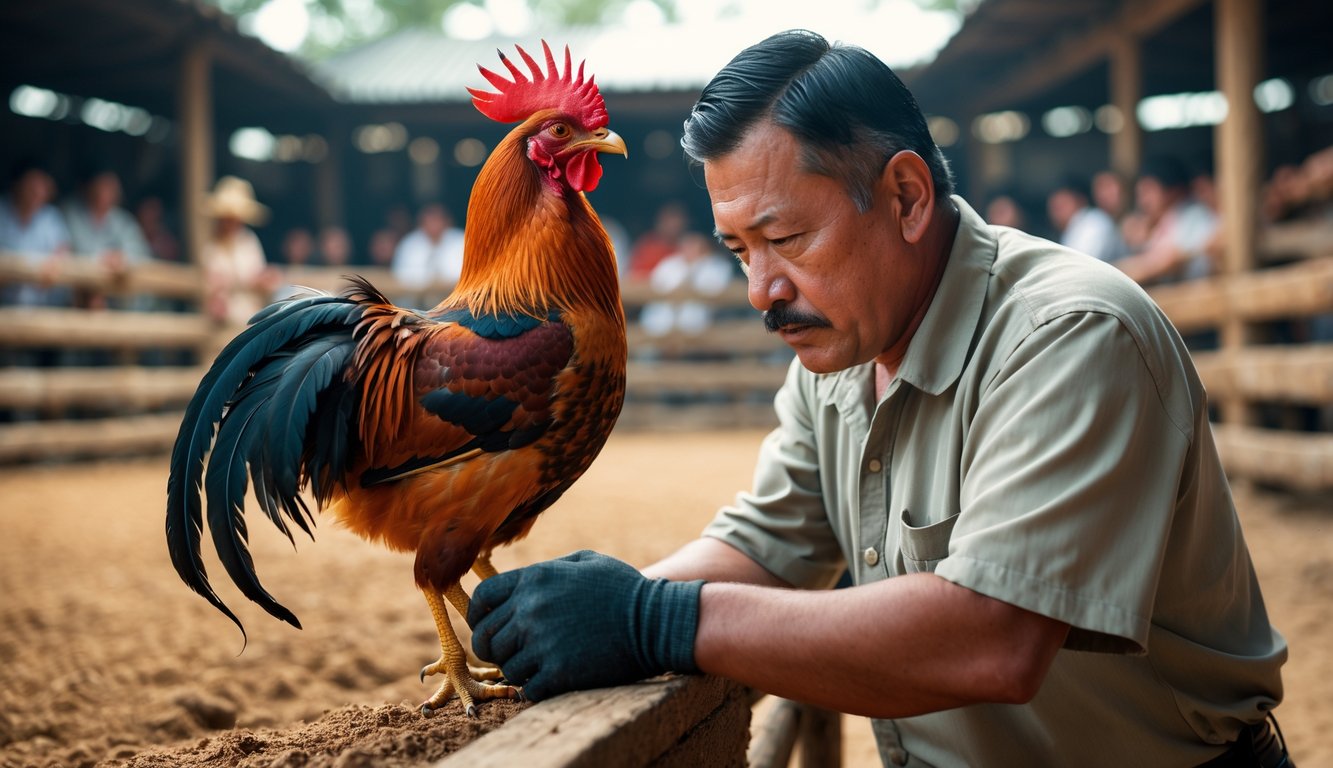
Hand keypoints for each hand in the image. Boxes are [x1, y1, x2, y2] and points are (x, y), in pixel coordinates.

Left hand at [467, 550, 703, 701]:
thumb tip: (520, 580)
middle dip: (494, 647)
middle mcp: (531, 609)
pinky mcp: (559, 672)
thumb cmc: (622, 589)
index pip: (482, 599)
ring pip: (505, 666)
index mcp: (535, 579)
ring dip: (518, 668)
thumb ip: (547, 569)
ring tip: (538, 665)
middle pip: (486, 637)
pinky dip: (535, 688)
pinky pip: (528, 688)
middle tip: (512, 652)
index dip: (479, 616)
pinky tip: (550, 680)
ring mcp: (543, 642)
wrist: (655, 621)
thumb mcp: (584, 561)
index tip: (488, 626)